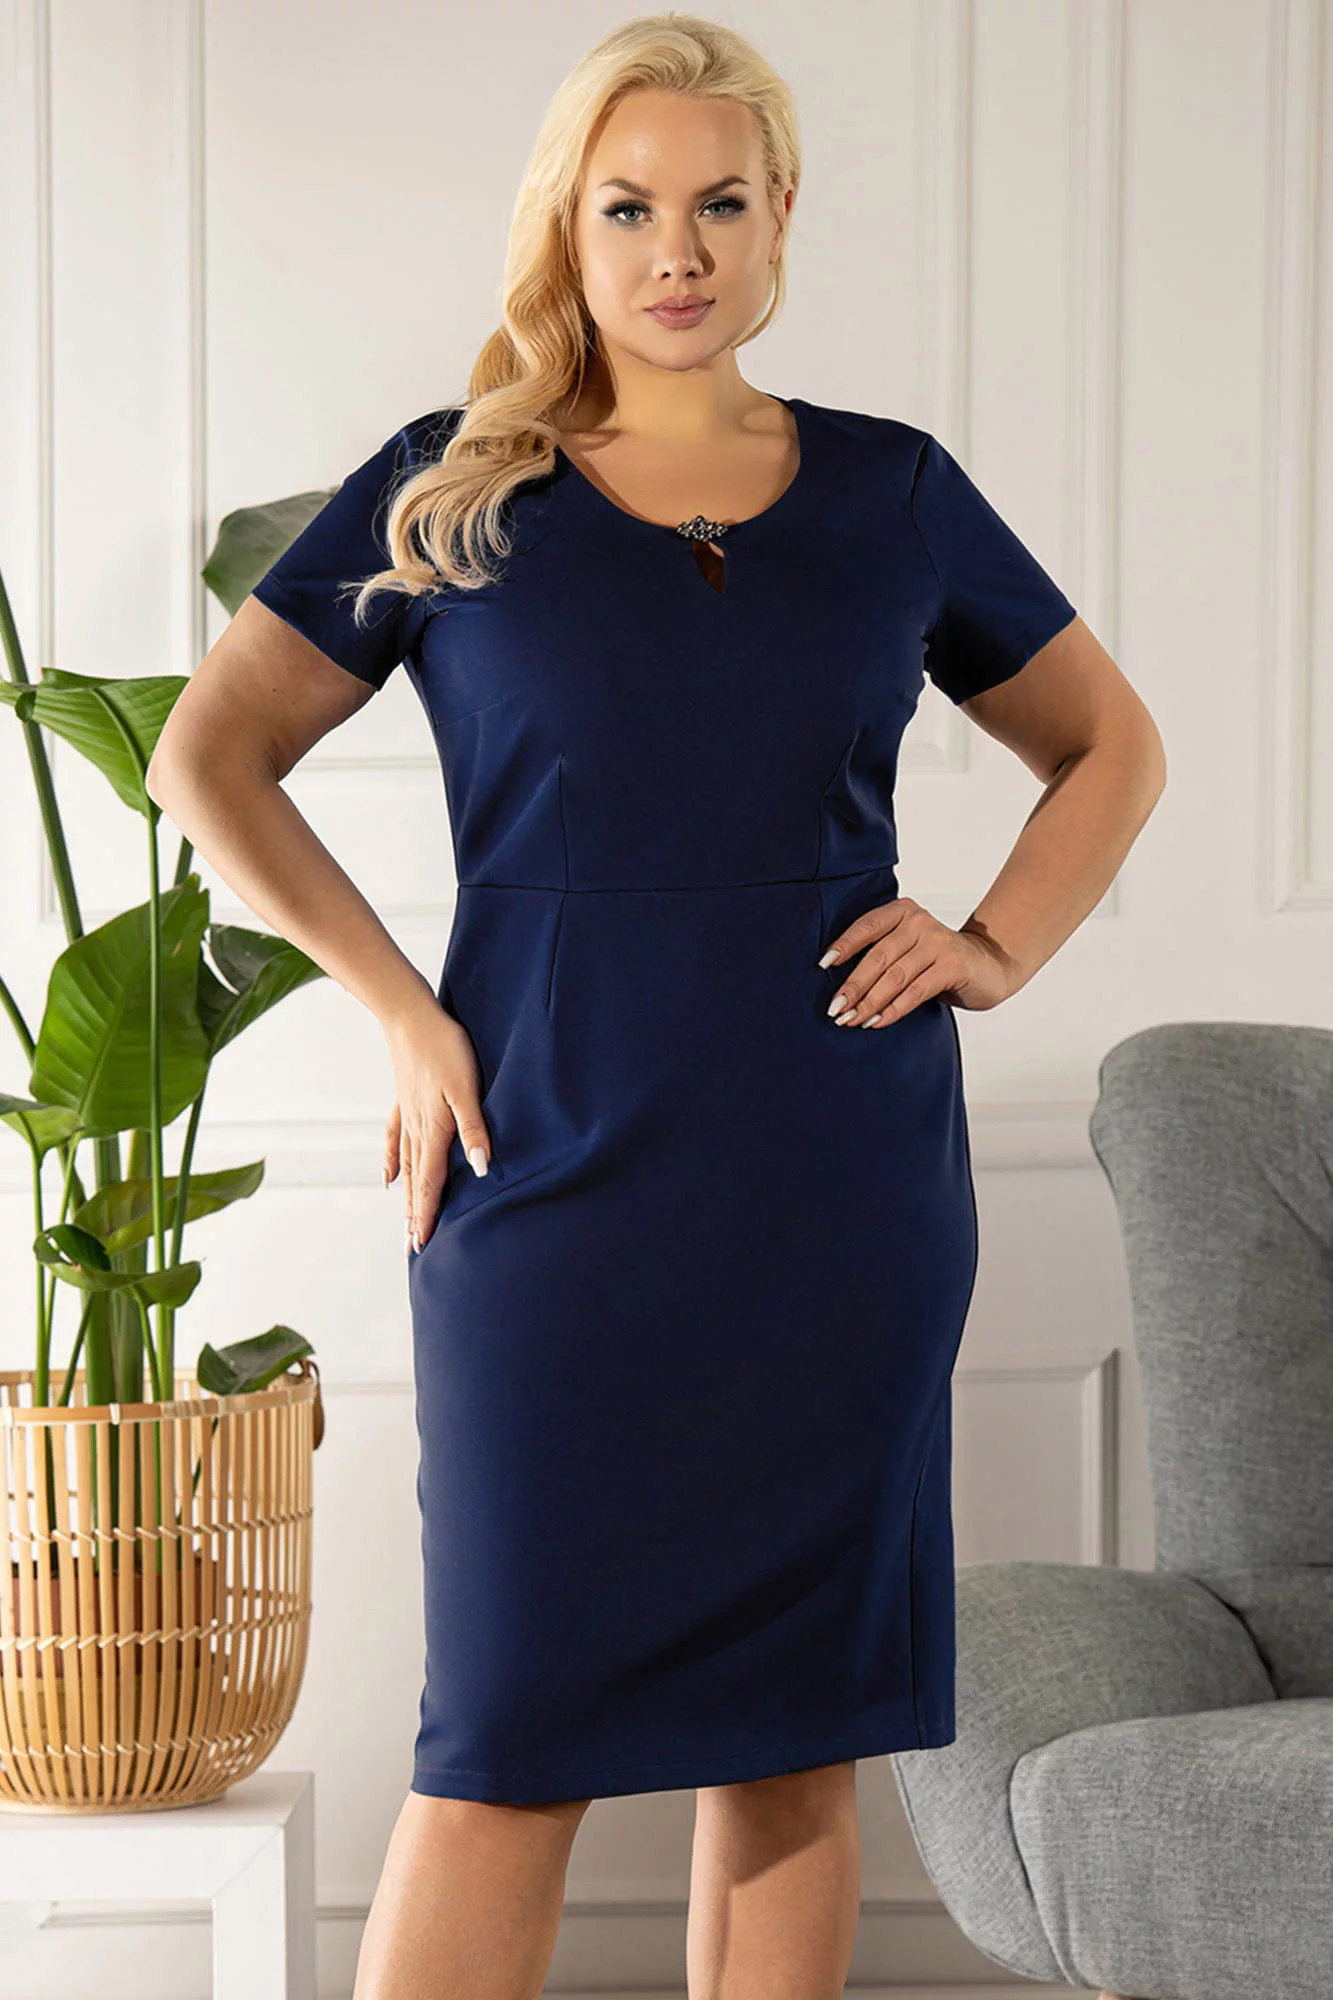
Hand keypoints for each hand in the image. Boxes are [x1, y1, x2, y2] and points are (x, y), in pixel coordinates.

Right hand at [382, 1000, 492, 1251]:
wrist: (411, 1016)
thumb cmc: (445, 1048)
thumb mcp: (466, 1088)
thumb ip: (474, 1129)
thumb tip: (482, 1170)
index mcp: (434, 1130)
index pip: (431, 1183)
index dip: (428, 1215)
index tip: (422, 1246)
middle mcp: (417, 1130)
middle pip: (415, 1182)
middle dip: (415, 1216)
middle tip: (412, 1249)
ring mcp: (407, 1116)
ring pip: (405, 1166)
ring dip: (405, 1197)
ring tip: (403, 1223)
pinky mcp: (404, 1101)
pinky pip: (394, 1140)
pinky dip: (390, 1162)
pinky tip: (387, 1178)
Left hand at [818, 898, 1014, 1025]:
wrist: (988, 966)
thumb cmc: (937, 960)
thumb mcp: (908, 947)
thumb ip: (881, 953)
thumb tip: (839, 987)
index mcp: (902, 911)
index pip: (866, 926)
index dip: (843, 946)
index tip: (822, 966)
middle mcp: (919, 921)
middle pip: (877, 957)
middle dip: (852, 986)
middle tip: (834, 1009)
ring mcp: (938, 942)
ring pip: (894, 977)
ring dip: (869, 1002)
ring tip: (851, 1020)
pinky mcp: (953, 965)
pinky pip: (915, 991)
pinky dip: (893, 1009)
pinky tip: (877, 1022)